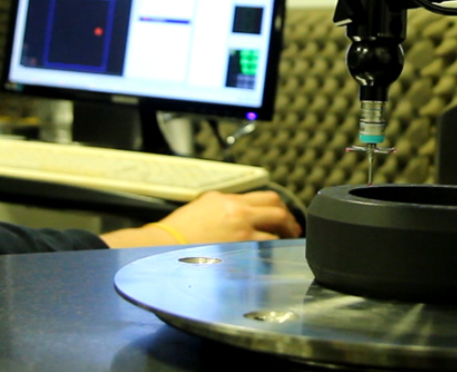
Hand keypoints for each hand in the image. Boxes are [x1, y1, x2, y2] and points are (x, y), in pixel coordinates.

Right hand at [100, 190, 301, 248]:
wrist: (163, 245)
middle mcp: (238, 211)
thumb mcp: (204, 206)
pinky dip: (270, 254)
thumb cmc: (179, 230)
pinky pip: (264, 250)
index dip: (281, 207)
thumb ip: (226, 205)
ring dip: (281, 240)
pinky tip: (270, 259)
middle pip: (277, 211)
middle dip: (290, 221)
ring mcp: (240, 230)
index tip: (285, 216)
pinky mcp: (238, 248)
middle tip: (294, 231)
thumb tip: (244, 211)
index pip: (267, 197)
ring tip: (283, 247)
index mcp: (229, 199)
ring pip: (274, 232)